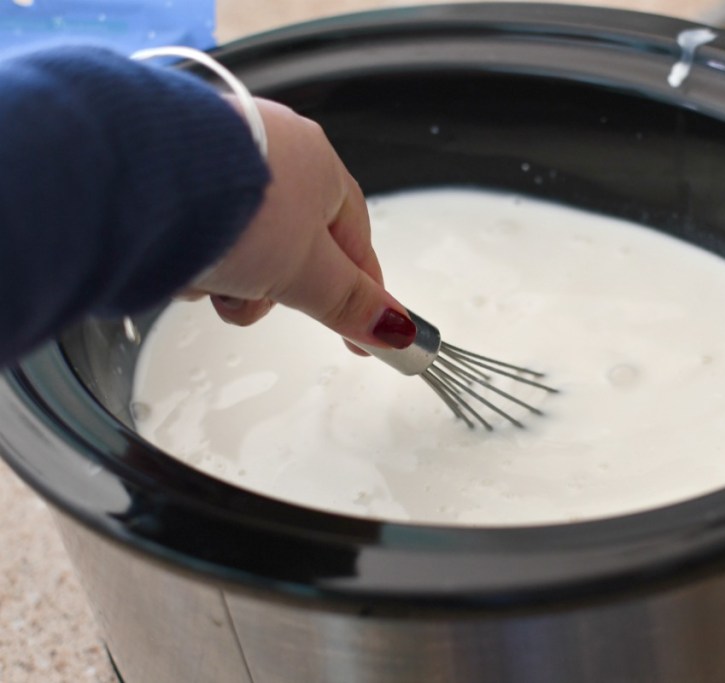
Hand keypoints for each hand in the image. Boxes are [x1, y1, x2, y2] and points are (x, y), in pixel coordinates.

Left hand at [183, 97, 415, 351]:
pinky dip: (191, 253)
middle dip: (272, 287)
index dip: (361, 291)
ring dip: (227, 276)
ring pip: (242, 243)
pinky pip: (198, 228)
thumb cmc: (235, 206)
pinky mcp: (171, 169)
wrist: (137, 181)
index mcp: (320, 164)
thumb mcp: (308, 271)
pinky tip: (176, 258)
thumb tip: (397, 329)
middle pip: (291, 246)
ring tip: (206, 277)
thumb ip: (352, 302)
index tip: (366, 333)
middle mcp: (272, 150)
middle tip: (250, 301)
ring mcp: (218, 155)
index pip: (355, 239)